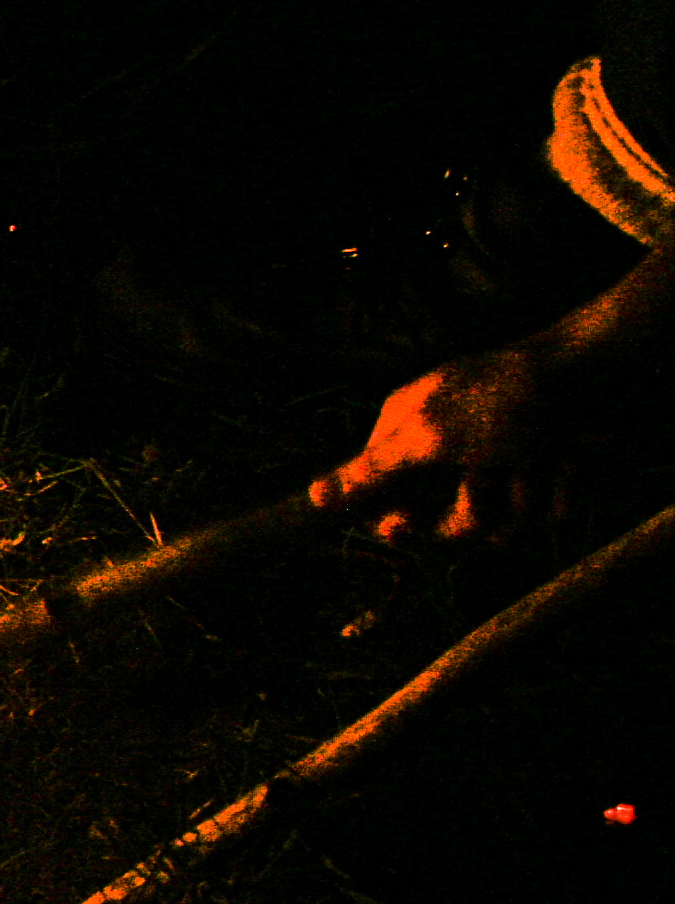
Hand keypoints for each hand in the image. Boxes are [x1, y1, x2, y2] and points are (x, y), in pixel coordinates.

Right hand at [312, 244, 665, 544]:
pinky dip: (559, 489)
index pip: (384, 500)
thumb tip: (311, 497)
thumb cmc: (503, 398)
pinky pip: (547, 512)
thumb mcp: (428, 436)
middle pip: (447, 523)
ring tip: (536, 456)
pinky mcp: (547, 477)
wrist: (593, 375)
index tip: (402, 527)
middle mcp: (453, 455)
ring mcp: (502, 467)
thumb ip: (371, 472)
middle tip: (486, 473)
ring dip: (522, 497)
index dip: (397, 521)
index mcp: (411, 435)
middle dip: (472, 509)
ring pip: (503, 525)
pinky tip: (564, 458)